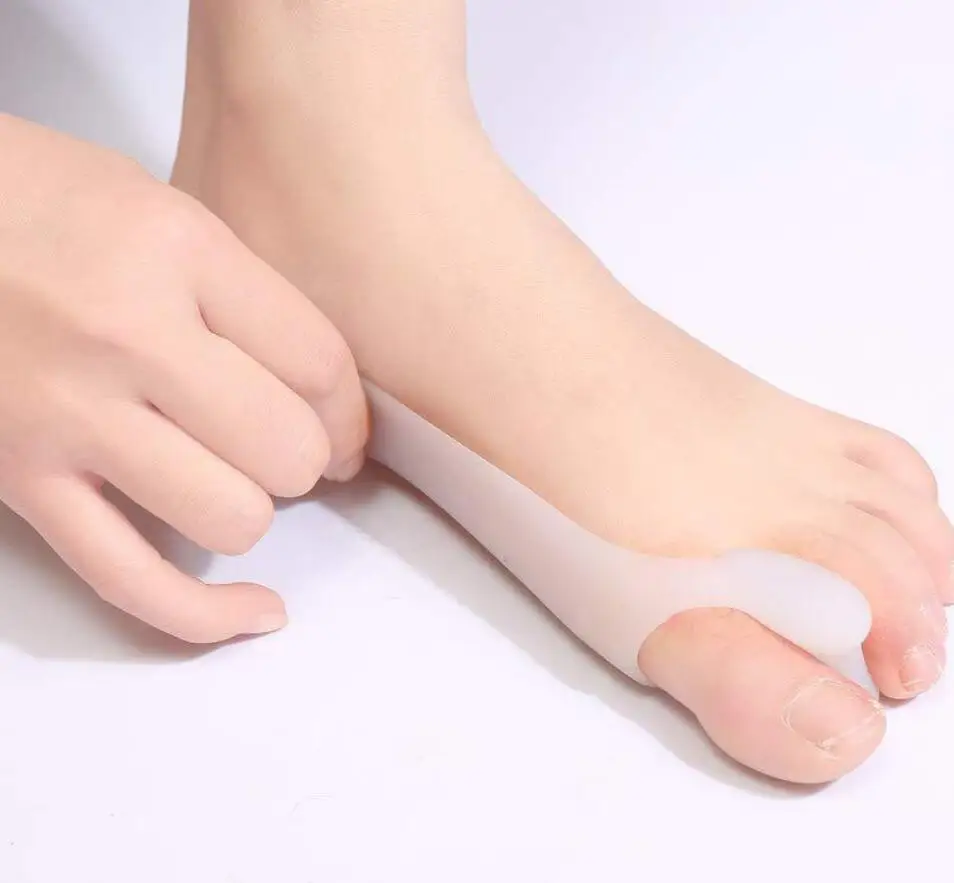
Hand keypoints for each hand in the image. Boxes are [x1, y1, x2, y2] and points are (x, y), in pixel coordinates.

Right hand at [0, 115, 368, 640]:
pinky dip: (206, 614)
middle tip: (289, 444)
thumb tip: (324, 390)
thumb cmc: (32, 202)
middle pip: (286, 449)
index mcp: (174, 250)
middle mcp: (126, 337)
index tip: (345, 425)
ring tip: (233, 477)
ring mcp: (67, 418)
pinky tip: (256, 609)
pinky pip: (133, 580)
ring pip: (231, 518)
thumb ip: (243, 293)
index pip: (318, 363)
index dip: (351, 410)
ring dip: (253, 508)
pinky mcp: (22, 481)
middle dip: (306, 458)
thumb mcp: (157, 206)